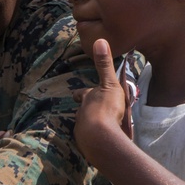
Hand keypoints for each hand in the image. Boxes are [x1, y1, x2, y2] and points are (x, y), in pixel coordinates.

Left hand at [71, 39, 129, 163]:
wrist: (101, 137)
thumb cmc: (106, 108)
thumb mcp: (109, 84)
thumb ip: (104, 65)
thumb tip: (99, 40)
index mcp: (88, 98)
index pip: (82, 93)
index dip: (80, 93)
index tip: (76, 93)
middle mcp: (82, 113)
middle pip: (81, 110)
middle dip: (84, 110)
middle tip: (87, 110)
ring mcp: (83, 129)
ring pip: (85, 125)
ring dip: (90, 125)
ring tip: (97, 128)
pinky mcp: (87, 144)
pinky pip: (90, 140)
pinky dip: (94, 139)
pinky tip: (100, 142)